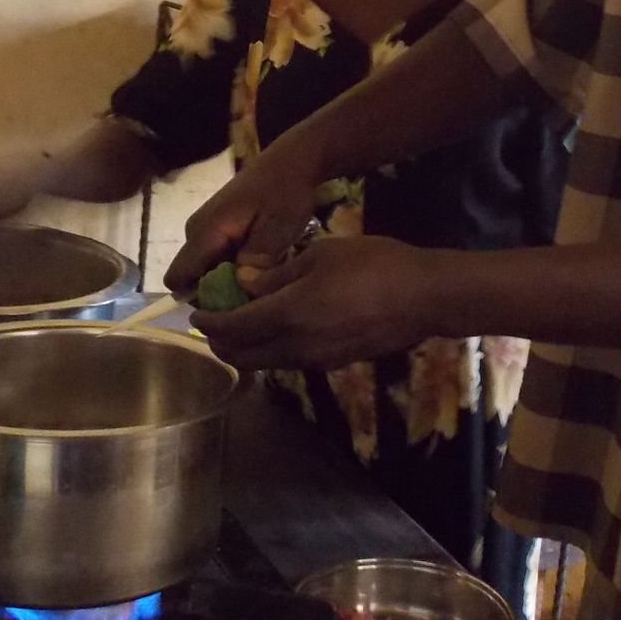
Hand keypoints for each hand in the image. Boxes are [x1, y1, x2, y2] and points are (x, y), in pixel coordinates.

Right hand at [165, 137, 324, 294]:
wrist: (291, 161)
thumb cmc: (285, 193)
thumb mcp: (278, 228)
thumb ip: (257, 259)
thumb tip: (241, 286)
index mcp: (205, 232)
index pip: (178, 278)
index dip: (199, 301)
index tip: (229, 311)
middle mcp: (195, 231)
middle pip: (192, 279)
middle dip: (217, 295)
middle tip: (253, 299)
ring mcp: (204, 228)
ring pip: (205, 269)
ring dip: (227, 281)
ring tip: (261, 284)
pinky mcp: (216, 227)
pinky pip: (215, 257)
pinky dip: (233, 267)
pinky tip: (259, 267)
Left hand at [190, 236, 442, 372]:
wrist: (424, 297)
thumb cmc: (373, 264)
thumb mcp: (319, 256)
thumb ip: (276, 275)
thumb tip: (243, 285)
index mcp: (288, 315)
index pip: (232, 328)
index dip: (209, 323)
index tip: (195, 314)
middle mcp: (296, 346)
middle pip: (243, 356)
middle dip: (221, 341)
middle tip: (212, 323)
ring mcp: (316, 360)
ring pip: (266, 363)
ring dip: (246, 348)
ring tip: (242, 325)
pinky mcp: (333, 363)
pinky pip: (289, 361)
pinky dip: (271, 350)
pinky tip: (278, 328)